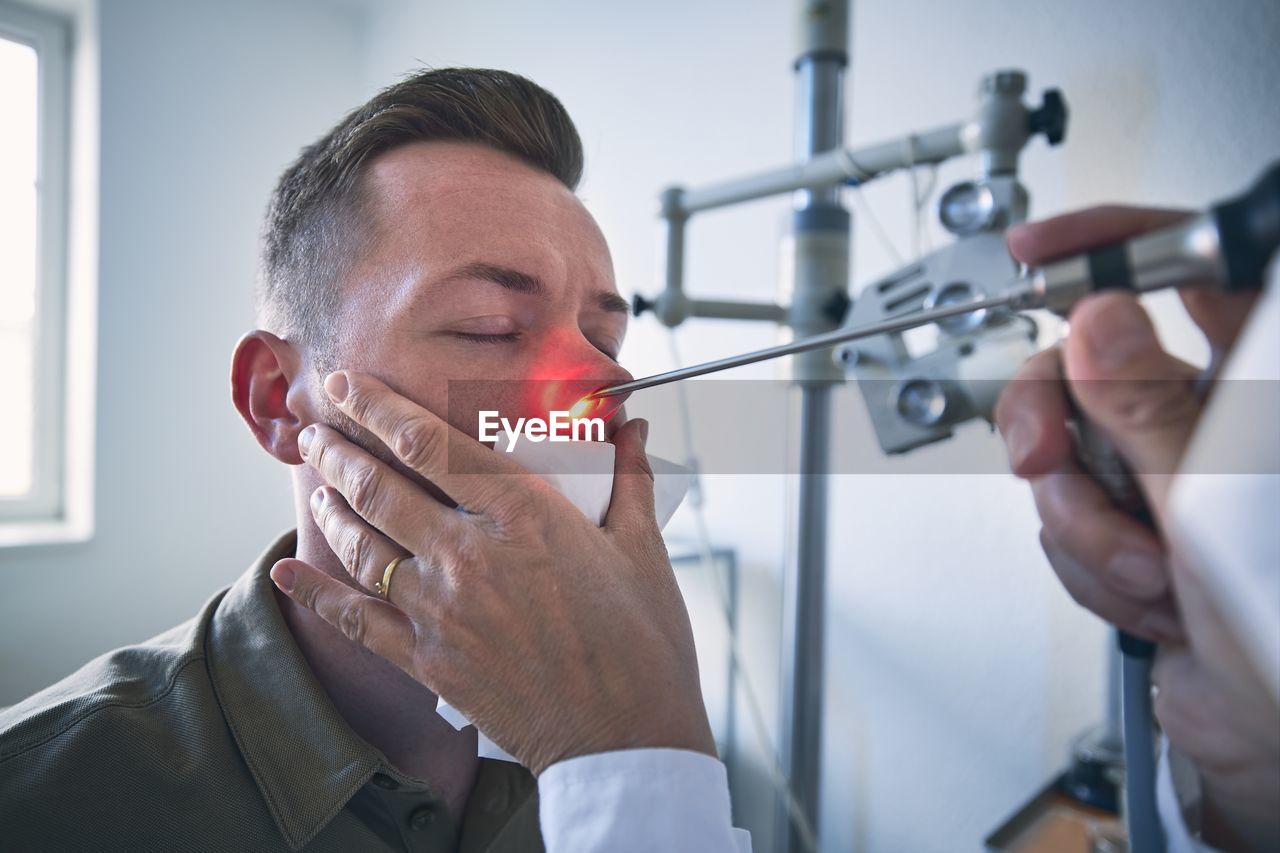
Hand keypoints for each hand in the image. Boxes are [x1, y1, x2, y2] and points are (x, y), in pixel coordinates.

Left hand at [269, 370, 714, 775]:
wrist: (626, 737)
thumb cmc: (643, 643)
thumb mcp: (643, 550)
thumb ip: (631, 480)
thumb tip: (635, 429)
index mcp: (523, 514)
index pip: (428, 441)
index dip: (377, 406)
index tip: (350, 384)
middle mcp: (468, 553)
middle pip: (379, 485)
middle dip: (339, 449)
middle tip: (317, 428)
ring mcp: (440, 610)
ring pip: (361, 545)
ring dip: (331, 506)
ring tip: (317, 484)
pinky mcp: (427, 661)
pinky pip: (353, 620)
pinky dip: (313, 592)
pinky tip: (287, 571)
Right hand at [997, 206, 1275, 849]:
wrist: (1268, 747)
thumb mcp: (1215, 507)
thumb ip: (1148, 408)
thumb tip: (1099, 322)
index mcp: (1258, 385)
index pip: (1186, 268)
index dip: (1109, 243)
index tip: (1040, 248)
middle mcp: (1210, 415)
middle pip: (1084, 362)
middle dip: (1052, 426)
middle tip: (1042, 458)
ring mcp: (1164, 471)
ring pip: (1063, 449)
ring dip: (1086, 526)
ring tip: (1151, 574)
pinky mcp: (1127, 521)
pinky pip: (1060, 511)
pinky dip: (1087, 561)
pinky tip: (1146, 596)